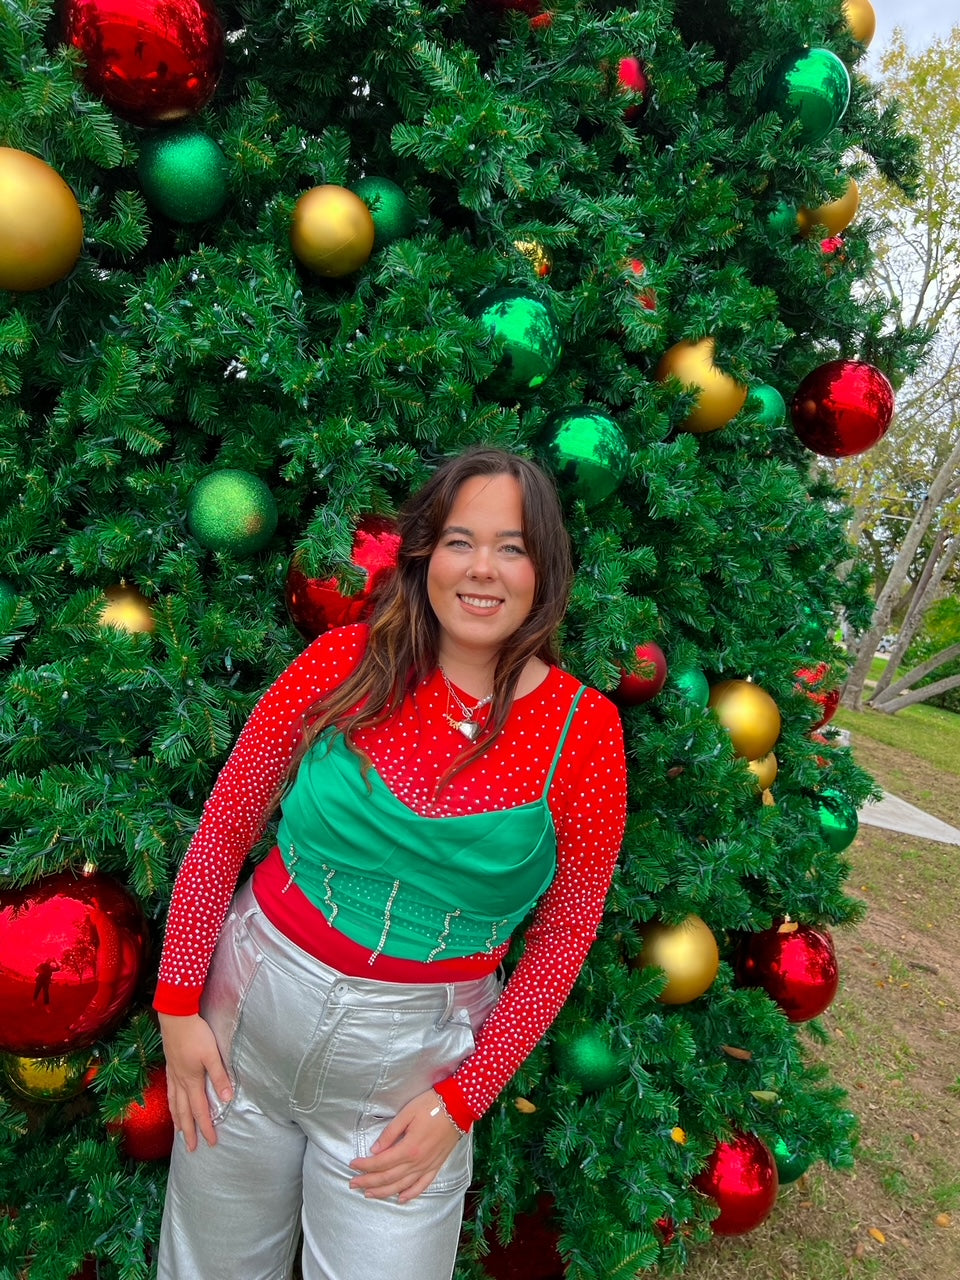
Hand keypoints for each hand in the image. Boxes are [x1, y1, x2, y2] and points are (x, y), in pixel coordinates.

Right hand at [158, 1012, 233, 1151]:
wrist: (176, 1017)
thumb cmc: (196, 1034)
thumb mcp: (212, 1055)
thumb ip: (219, 1076)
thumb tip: (227, 1099)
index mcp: (192, 1080)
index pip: (200, 1110)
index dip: (206, 1127)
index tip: (211, 1142)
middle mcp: (180, 1081)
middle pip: (184, 1112)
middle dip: (189, 1131)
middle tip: (191, 1148)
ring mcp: (173, 1074)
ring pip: (174, 1103)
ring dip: (178, 1120)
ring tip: (179, 1133)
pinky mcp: (169, 1065)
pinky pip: (169, 1091)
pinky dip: (171, 1103)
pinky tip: (172, 1103)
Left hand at [348, 1089, 464, 1202]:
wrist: (458, 1106)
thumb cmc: (431, 1105)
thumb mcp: (407, 1113)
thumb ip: (390, 1133)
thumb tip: (375, 1150)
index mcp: (408, 1148)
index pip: (381, 1162)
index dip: (365, 1166)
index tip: (352, 1165)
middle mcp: (417, 1162)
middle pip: (388, 1177)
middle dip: (368, 1182)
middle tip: (353, 1183)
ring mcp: (428, 1166)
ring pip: (402, 1186)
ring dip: (384, 1192)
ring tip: (369, 1194)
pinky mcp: (436, 1166)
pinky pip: (422, 1185)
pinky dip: (410, 1194)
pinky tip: (400, 1199)